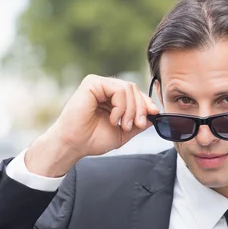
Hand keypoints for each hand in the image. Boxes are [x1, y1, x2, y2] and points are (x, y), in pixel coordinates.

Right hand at [25, 75, 159, 176]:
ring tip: (123, 124)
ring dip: (131, 109)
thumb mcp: (123, 132)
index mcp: (111, 98)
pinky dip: (121, 106)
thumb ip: (137, 123)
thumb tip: (153, 115)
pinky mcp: (92, 83)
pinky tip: (113, 118)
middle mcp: (104, 88)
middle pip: (134, 89)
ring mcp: (98, 84)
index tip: (154, 114)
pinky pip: (118, 89)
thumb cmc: (92, 140)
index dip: (146, 103)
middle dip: (140, 108)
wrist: (74, 145)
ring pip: (128, 88)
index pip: (135, 93)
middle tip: (137, 125)